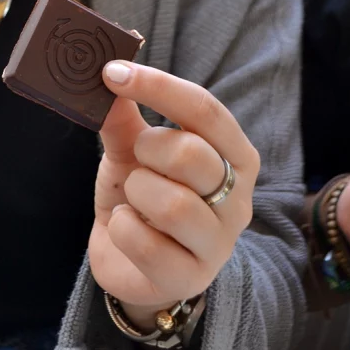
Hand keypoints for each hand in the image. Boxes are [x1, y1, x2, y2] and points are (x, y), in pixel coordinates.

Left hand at [88, 61, 259, 326]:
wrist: (133, 264)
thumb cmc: (143, 196)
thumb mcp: (131, 151)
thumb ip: (123, 118)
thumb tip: (111, 74)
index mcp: (233, 154)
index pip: (205, 110)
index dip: (158, 86)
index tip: (112, 72)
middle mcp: (238, 197)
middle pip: (191, 154)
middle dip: (147, 150)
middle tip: (136, 159)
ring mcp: (218, 242)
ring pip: (172, 204)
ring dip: (136, 192)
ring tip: (133, 197)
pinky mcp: (190, 277)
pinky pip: (147, 244)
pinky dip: (123, 229)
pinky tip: (127, 228)